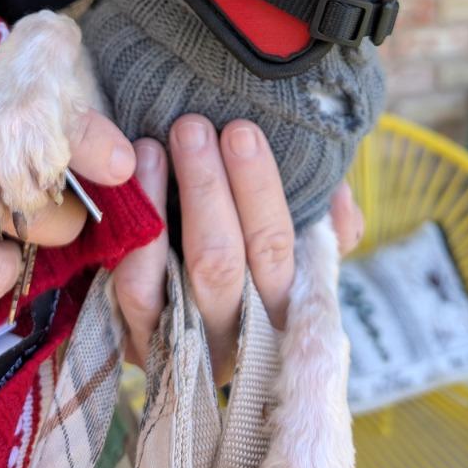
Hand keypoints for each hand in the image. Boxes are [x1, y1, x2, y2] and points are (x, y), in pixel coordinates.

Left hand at [114, 115, 363, 383]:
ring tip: (155, 146)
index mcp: (286, 308)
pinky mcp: (140, 339)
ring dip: (162, 204)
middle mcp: (238, 334)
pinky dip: (135, 237)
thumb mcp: (304, 247)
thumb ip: (330, 223)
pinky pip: (134, 290)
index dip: (259, 190)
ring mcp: (185, 341)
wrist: (194, 328)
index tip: (242, 131)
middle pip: (221, 262)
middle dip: (206, 185)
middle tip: (192, 127)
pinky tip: (129, 187)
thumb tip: (337, 198)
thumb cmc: (259, 261)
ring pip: (171, 276)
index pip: (277, 249)